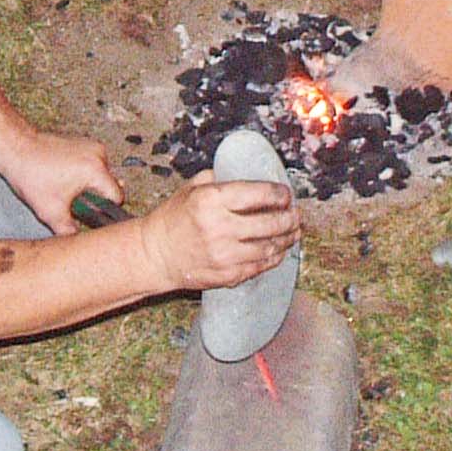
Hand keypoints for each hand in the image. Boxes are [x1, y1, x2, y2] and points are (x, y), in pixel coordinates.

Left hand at [0, 84, 115, 234]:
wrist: (16, 149)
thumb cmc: (31, 175)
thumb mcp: (50, 211)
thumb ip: (69, 231)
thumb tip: (80, 241)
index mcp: (95, 170)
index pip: (117, 197)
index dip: (104, 210)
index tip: (90, 214)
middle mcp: (99, 155)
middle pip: (109, 186)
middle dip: (94, 197)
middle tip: (71, 201)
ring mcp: (93, 146)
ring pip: (101, 177)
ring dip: (88, 186)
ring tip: (64, 188)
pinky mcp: (86, 143)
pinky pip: (93, 166)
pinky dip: (83, 175)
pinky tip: (64, 178)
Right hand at [137, 177, 301, 292]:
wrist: (156, 254)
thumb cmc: (174, 218)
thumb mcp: (192, 187)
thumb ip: (222, 179)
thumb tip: (251, 176)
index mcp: (212, 200)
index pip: (259, 194)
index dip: (279, 194)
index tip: (286, 195)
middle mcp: (220, 228)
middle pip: (271, 223)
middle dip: (290, 218)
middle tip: (296, 214)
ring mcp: (224, 254)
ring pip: (270, 247)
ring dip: (287, 239)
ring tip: (294, 231)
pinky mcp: (226, 275)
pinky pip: (260, 266)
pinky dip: (274, 258)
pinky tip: (279, 250)